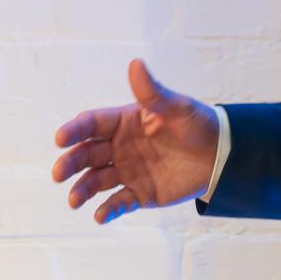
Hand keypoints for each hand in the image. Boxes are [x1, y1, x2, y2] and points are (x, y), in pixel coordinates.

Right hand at [51, 59, 219, 223]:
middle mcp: (119, 146)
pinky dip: (108, 210)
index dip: (74, 130)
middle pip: (86, 154)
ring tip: (74, 199)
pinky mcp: (139, 193)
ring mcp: (127, 171)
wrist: (222, 155)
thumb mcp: (178, 108)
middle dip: (70, 163)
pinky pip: (119, 202)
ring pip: (96, 181)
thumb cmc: (198, 125)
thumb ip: (153, 92)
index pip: (92, 124)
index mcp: (123, 122)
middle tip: (58, 173)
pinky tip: (101, 216)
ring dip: (82, 189)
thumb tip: (135, 63)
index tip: (60, 138)